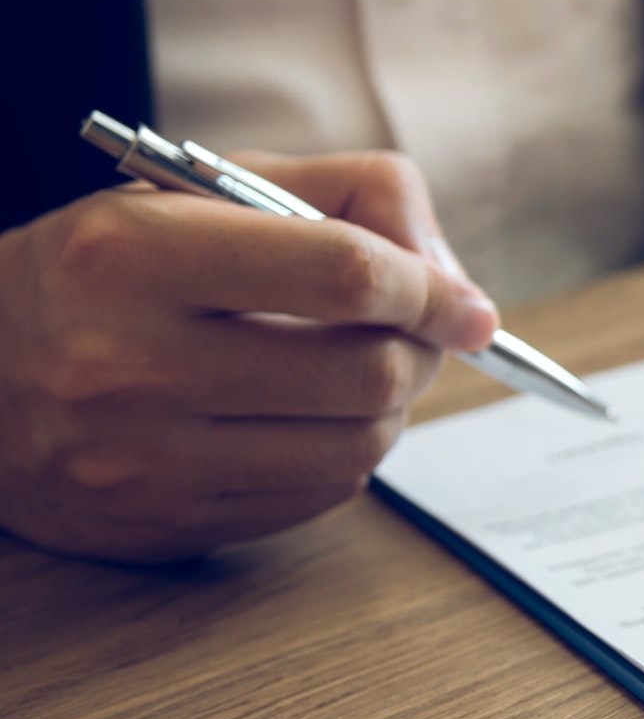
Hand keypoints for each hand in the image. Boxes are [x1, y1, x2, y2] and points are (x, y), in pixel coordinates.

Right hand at [0, 151, 496, 561]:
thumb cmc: (103, 270)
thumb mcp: (195, 193)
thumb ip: (342, 200)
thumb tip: (453, 283)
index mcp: (131, 258)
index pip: (343, 274)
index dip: (431, 288)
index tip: (465, 303)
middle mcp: (127, 365)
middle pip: (366, 371)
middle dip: (419, 349)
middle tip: (416, 333)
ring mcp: (141, 461)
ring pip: (357, 447)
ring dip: (389, 407)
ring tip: (359, 369)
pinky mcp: (161, 525)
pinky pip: (317, 497)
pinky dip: (343, 453)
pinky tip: (307, 418)